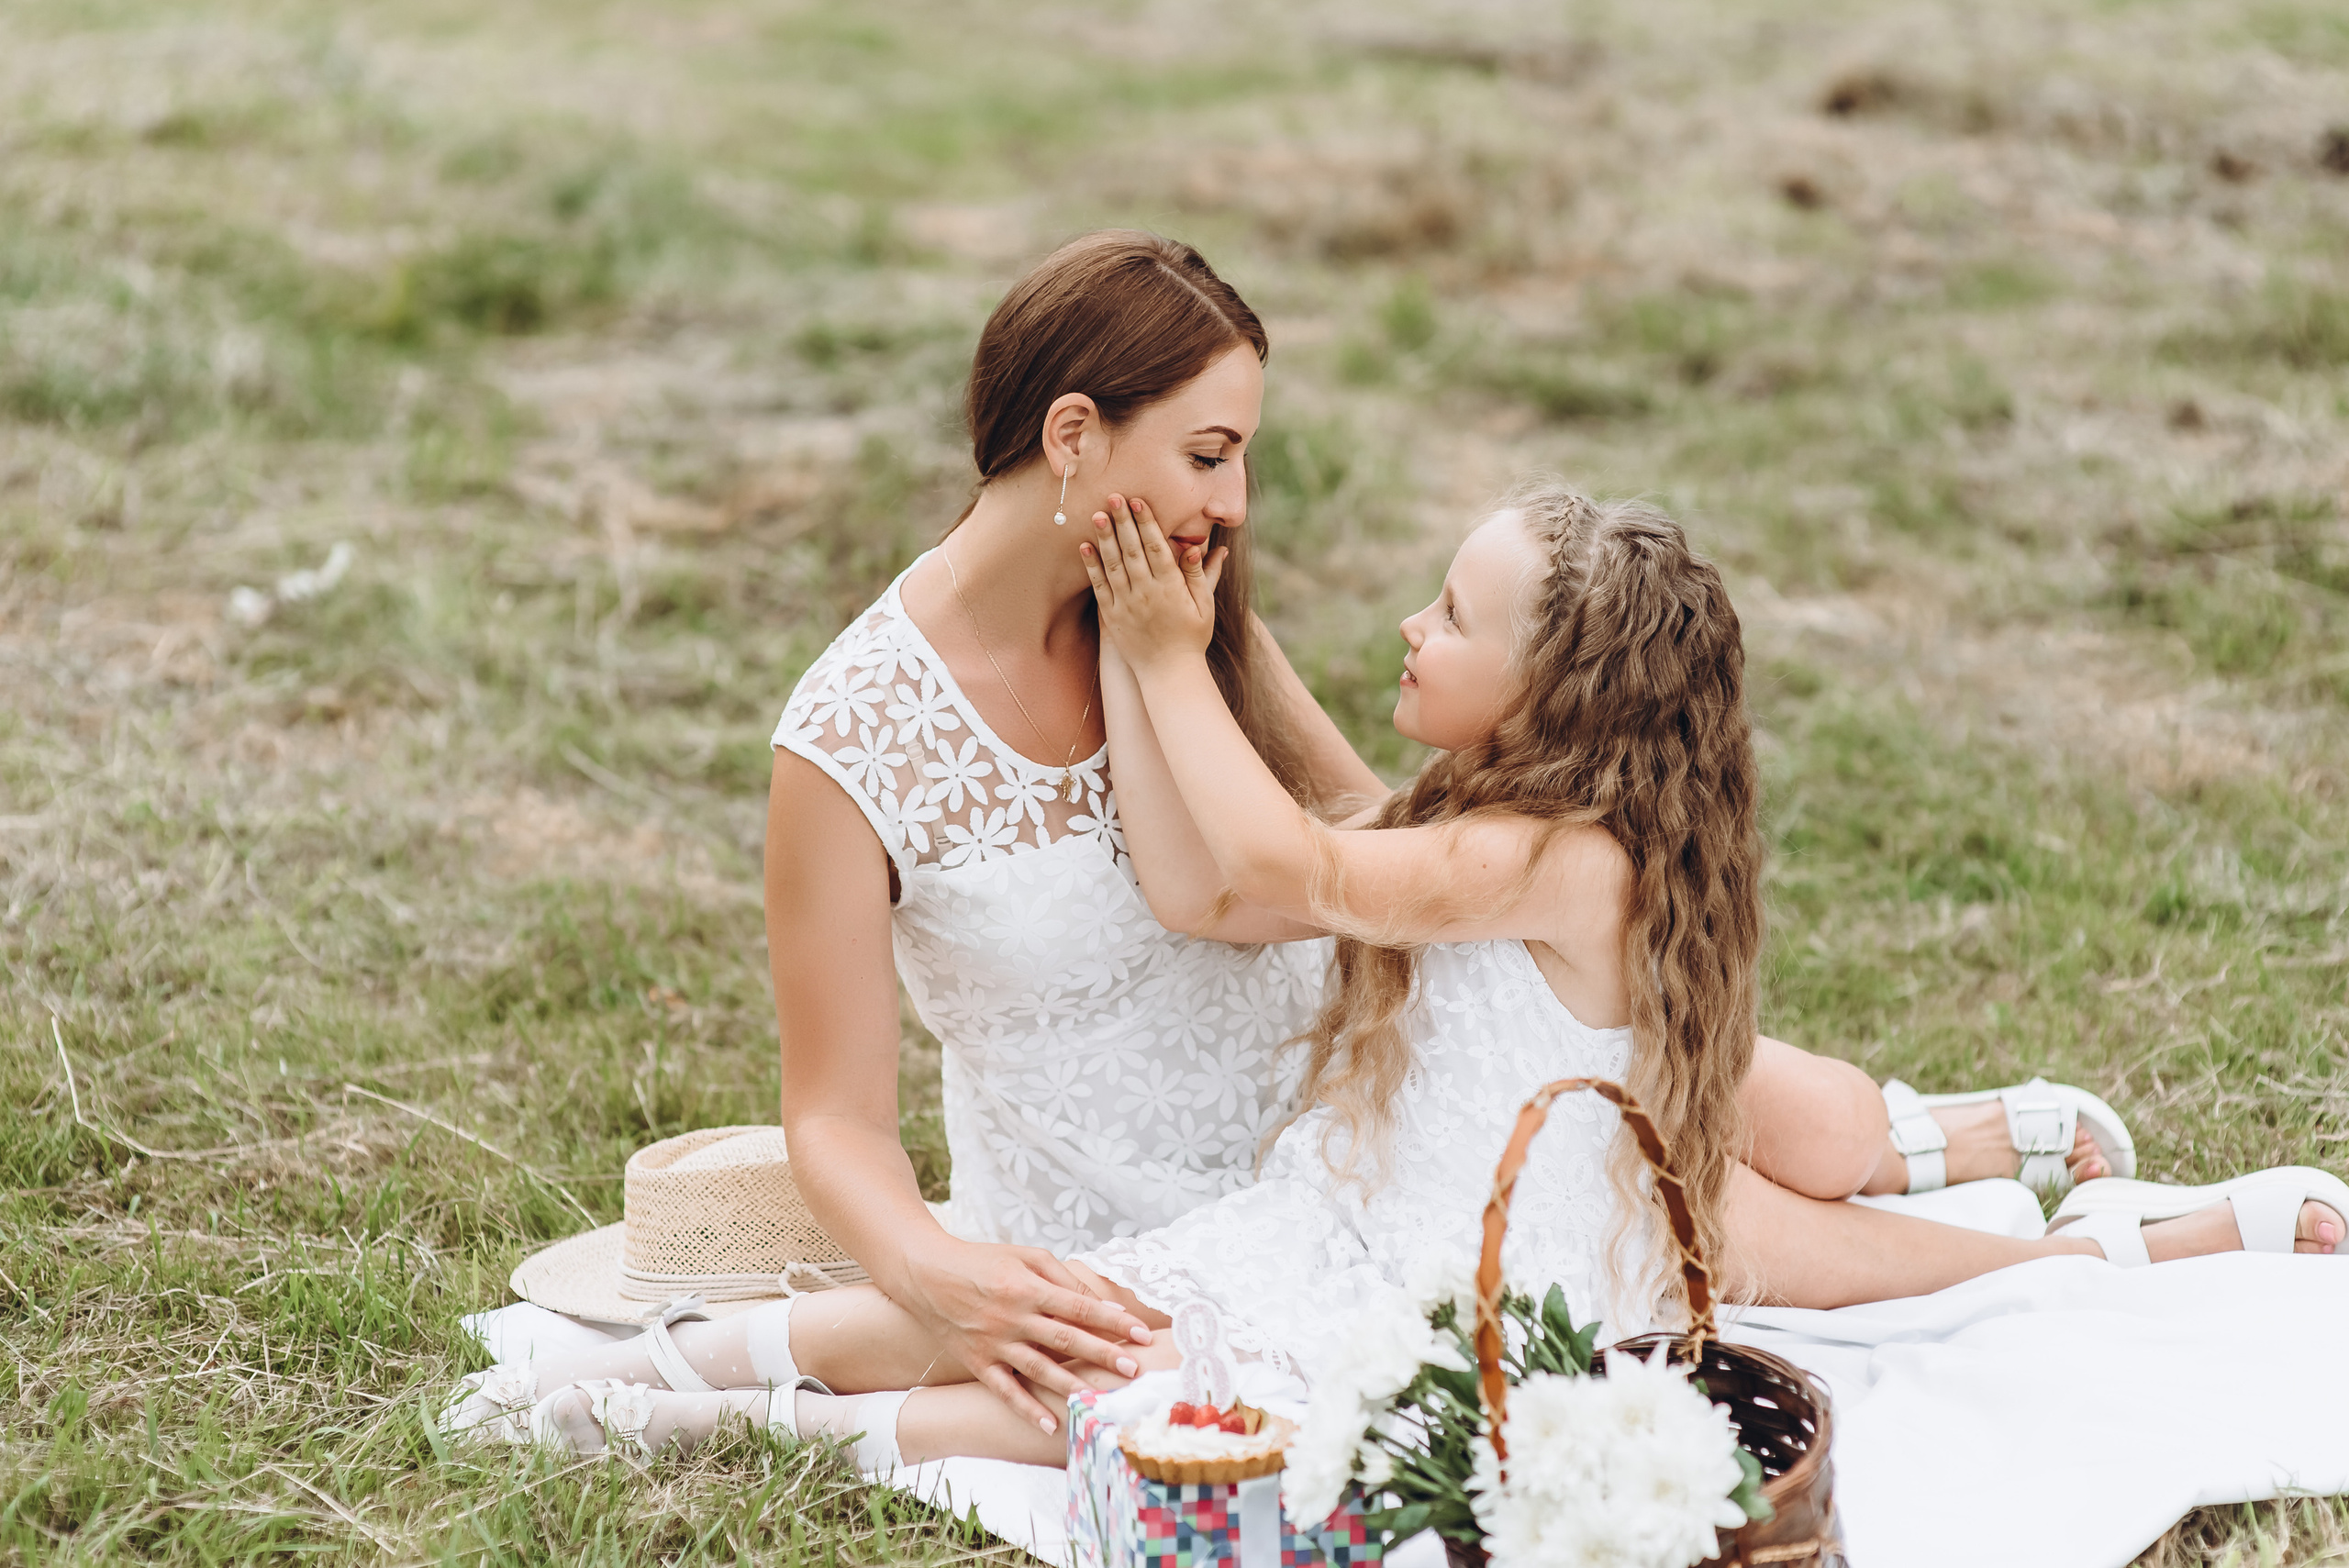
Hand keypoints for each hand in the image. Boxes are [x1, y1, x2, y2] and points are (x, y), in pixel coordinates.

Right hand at [901, 1237, 1154, 1432]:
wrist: (927, 1274)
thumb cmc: (984, 1262)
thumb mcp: (1025, 1256)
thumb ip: (1063, 1277)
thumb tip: (1099, 1302)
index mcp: (1028, 1287)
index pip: (1080, 1306)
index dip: (1114, 1321)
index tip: (1142, 1334)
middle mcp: (1013, 1316)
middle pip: (1067, 1338)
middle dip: (1103, 1354)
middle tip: (1134, 1369)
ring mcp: (995, 1342)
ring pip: (1039, 1368)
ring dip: (1072, 1384)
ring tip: (1100, 1398)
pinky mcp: (978, 1362)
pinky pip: (1005, 1390)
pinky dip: (1027, 1409)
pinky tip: (1050, 1424)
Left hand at [1081, 493, 1224, 674]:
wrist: (1169, 674)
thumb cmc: (1192, 638)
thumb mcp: (1204, 606)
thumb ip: (1202, 576)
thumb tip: (1206, 549)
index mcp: (1171, 587)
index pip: (1157, 547)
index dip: (1146, 523)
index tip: (1138, 501)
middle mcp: (1147, 593)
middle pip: (1132, 550)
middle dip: (1122, 522)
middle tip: (1113, 496)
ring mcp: (1127, 604)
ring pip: (1113, 565)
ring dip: (1104, 538)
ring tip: (1097, 514)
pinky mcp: (1112, 616)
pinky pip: (1099, 587)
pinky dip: (1091, 566)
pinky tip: (1085, 547)